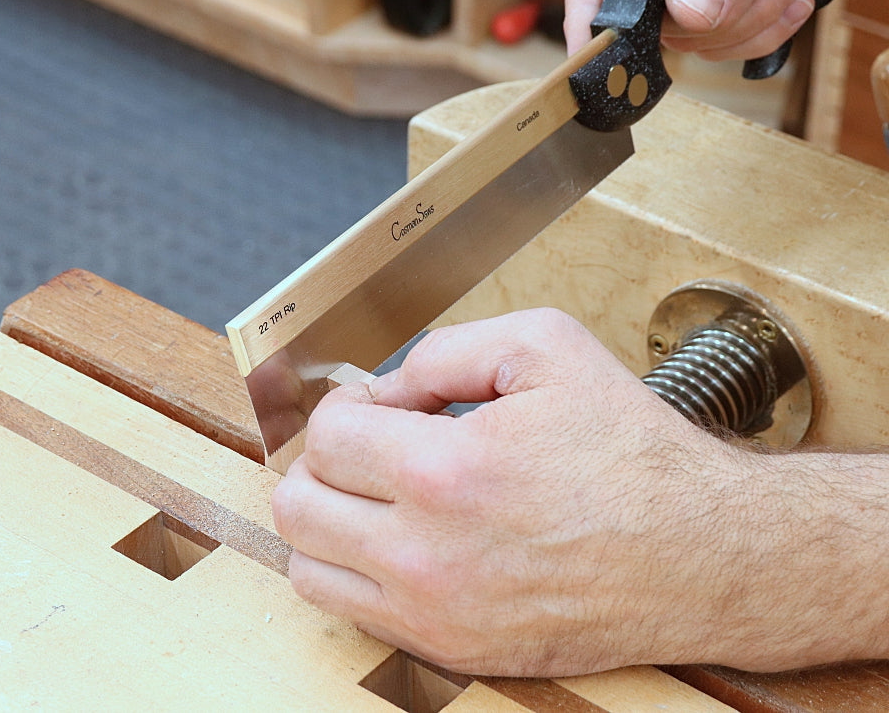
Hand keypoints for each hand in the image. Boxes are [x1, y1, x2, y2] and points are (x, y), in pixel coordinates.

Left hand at [272, 309, 888, 676]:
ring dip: (326, 522)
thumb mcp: (547, 348)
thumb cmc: (632, 452)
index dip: (344, 407)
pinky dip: (356, 573)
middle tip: (362, 448)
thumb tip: (385, 387)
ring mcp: (436, 613)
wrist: (702, 557)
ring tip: (372, 496)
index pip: (327, 437)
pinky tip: (401, 542)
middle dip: (320, 462)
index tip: (374, 405)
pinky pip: (355, 614)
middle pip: (298, 505)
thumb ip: (445, 350)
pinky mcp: (454, 651)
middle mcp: (427, 554)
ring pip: (309, 569)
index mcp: (446, 470)